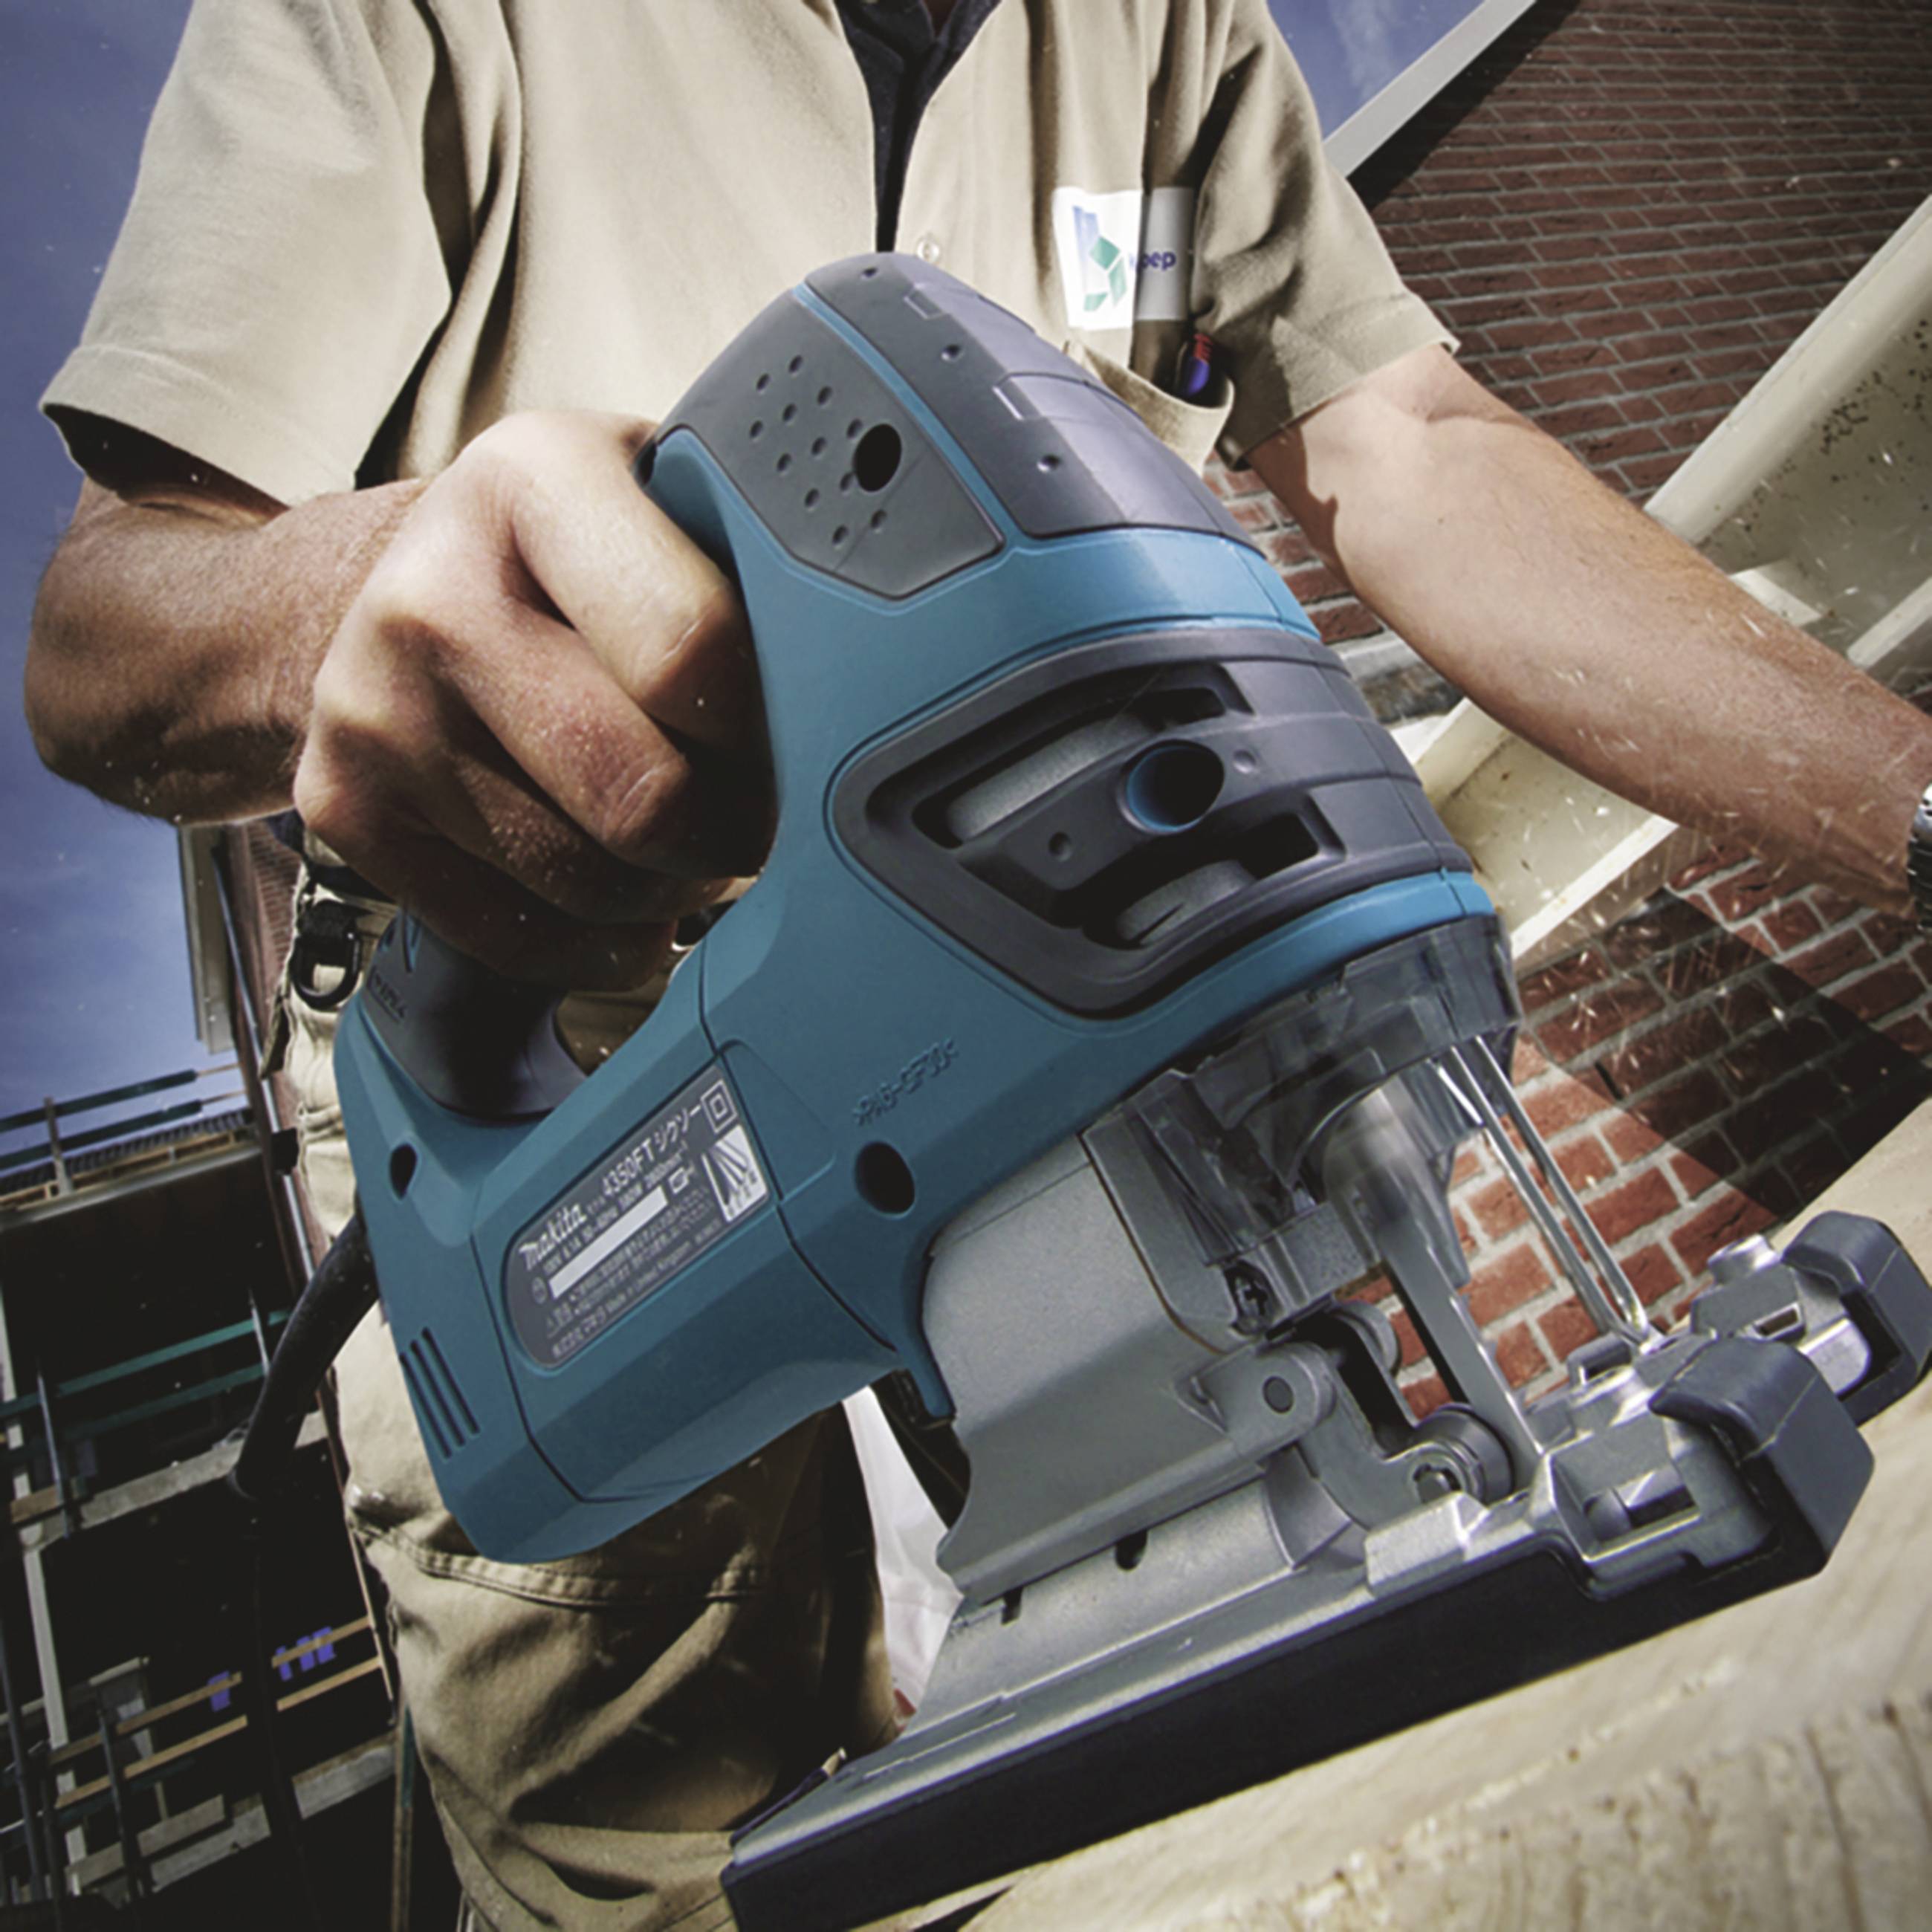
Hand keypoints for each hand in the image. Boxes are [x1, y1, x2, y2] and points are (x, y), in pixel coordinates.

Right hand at [294, 411, 769, 985]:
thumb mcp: (660, 495)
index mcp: (533, 481)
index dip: (775, 726)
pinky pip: (523, 938)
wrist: (386, 584)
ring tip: (693, 838)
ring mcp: (375, 711)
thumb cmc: (568, 552)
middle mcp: (433, 593)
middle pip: (646, 796)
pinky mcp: (345, 810)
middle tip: (765, 812)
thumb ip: (752, 559)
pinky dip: (605, 941)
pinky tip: (630, 892)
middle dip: (738, 830)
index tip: (806, 736)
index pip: (694, 651)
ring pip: (594, 883)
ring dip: (676, 887)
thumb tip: (889, 674)